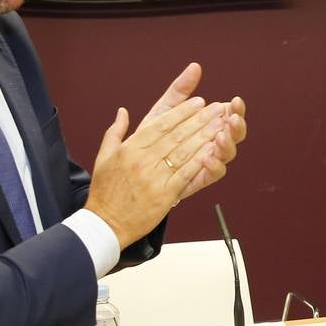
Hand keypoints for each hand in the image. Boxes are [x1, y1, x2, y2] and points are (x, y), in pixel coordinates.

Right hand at [85, 92, 226, 245]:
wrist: (106, 223)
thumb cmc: (105, 191)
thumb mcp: (104, 157)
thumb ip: (115, 131)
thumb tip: (122, 111)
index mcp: (130, 148)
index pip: (161, 124)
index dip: (182, 112)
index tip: (198, 102)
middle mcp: (143, 160)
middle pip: (177, 135)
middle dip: (200, 119)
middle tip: (217, 108)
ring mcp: (155, 177)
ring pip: (185, 151)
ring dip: (206, 136)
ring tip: (221, 124)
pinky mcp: (165, 194)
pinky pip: (187, 173)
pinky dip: (202, 160)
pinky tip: (214, 150)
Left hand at [141, 64, 247, 202]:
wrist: (133, 169)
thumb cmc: (151, 137)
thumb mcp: (164, 110)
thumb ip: (180, 89)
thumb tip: (195, 66)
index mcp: (209, 124)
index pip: (231, 114)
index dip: (237, 108)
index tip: (235, 100)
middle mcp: (213, 142)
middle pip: (235, 134)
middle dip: (237, 125)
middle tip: (233, 118)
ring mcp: (208, 161)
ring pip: (228, 154)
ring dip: (228, 144)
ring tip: (221, 135)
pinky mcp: (199, 178)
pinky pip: (213, 174)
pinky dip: (214, 165)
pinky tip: (207, 156)